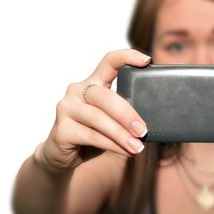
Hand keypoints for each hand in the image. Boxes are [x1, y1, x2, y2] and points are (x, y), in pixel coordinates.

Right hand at [38, 49, 150, 170]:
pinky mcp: (61, 129)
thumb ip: (124, 116)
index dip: (127, 57)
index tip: (146, 61)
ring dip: (121, 134)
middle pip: (105, 96)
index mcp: (93, 83)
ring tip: (137, 146)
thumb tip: (151, 125)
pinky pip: (92, 136)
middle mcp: (77, 91)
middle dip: (127, 114)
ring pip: (98, 118)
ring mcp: (66, 109)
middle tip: (143, 130)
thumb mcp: (111, 121)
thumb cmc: (92, 135)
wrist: (63, 157)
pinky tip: (125, 151)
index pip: (109, 62)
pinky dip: (112, 145)